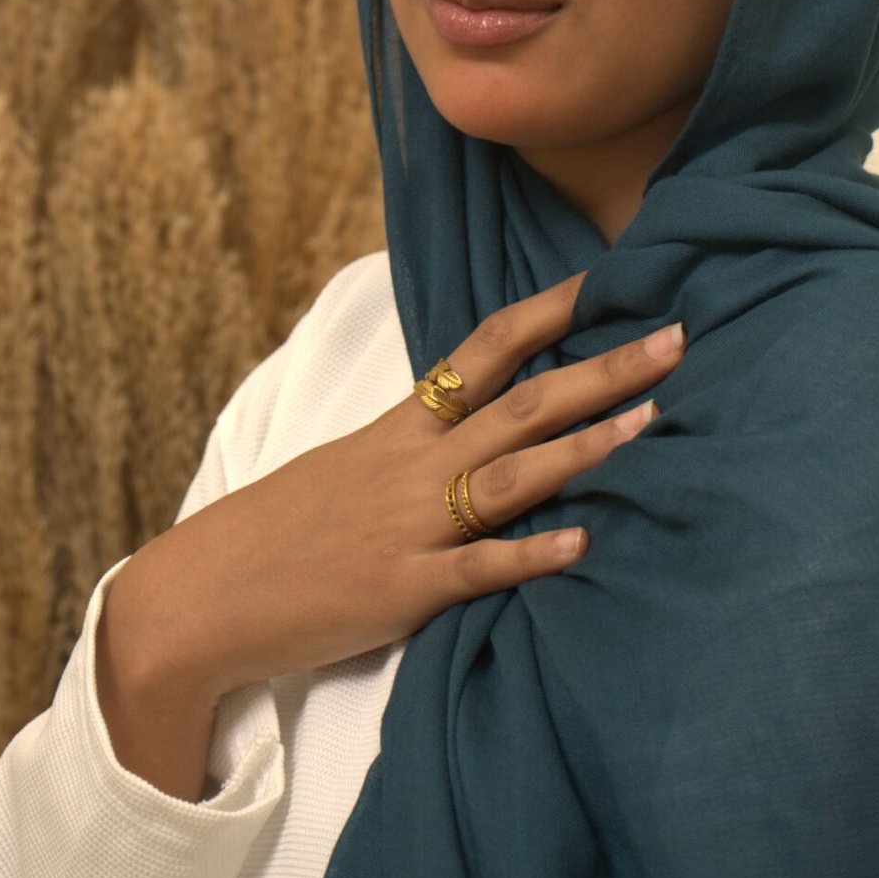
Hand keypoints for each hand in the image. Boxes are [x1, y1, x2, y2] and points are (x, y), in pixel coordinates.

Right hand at [103, 274, 683, 709]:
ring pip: (510, 475)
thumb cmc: (280, 533)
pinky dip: (531, 554)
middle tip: (675, 338)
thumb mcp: (348, 469)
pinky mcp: (404, 590)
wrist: (203, 596)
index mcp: (399, 428)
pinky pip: (477, 568)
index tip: (610, 281)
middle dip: (601, 369)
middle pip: (521, 403)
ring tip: (651, 421)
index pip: (484, 351)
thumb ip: (415, 449)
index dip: (548, 314)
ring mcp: (410, 525)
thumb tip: (478, 429)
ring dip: (584, 448)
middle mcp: (411, 465)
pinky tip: (584, 544)